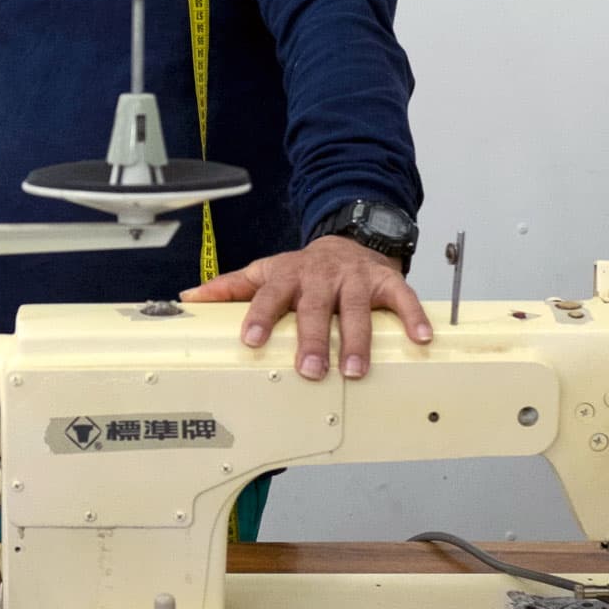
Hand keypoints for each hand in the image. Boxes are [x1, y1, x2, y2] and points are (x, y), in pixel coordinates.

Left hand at [180, 234, 432, 379]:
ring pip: (356, 309)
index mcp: (288, 276)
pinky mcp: (386, 280)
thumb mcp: (266, 272)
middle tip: (310, 370)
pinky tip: (420, 338)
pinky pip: (402, 298)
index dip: (259, 317)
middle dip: (312, 339)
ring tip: (354, 370)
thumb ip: (230, 288)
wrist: (348, 239)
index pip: (269, 296)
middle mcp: (321, 276)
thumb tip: (188, 299)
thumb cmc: (304, 268)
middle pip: (315, 308)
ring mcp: (355, 278)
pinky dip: (413, 316)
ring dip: (356, 340)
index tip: (251, 340)